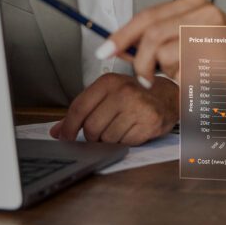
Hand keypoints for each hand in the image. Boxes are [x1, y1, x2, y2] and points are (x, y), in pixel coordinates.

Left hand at [49, 73, 176, 144]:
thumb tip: (57, 130)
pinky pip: (124, 143)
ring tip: (118, 128)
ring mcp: (137, 108)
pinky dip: (123, 142)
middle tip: (98, 133)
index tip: (64, 136)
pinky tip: (130, 131)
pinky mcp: (149, 123)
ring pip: (106, 138)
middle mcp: (122, 92)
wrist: (168, 96)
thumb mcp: (107, 94)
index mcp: (108, 82)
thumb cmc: (135, 95)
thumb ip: (82, 110)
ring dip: (108, 140)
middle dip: (90, 136)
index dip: (68, 126)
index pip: (79, 108)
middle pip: (91, 127)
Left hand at [100, 0, 225, 82]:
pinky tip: (198, 77)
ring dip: (162, 72)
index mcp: (193, 3)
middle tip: (141, 78)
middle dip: (138, 59)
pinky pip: (182, 70)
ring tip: (180, 76)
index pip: (146, 15)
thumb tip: (120, 48)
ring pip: (162, 53)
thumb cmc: (225, 55)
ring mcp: (212, 30)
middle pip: (149, 33)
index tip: (104, 49)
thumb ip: (157, 41)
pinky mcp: (218, 53)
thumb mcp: (189, 40)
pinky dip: (181, 79)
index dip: (122, 34)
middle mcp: (203, 11)